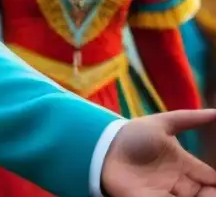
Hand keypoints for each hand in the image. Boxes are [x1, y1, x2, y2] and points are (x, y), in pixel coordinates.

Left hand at [101, 109, 215, 195]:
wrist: (104, 148)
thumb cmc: (132, 134)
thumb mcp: (162, 124)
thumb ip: (189, 119)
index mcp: (183, 164)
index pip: (210, 178)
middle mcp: (178, 182)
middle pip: (206, 193)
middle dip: (211, 194)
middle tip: (211, 192)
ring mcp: (166, 193)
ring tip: (205, 195)